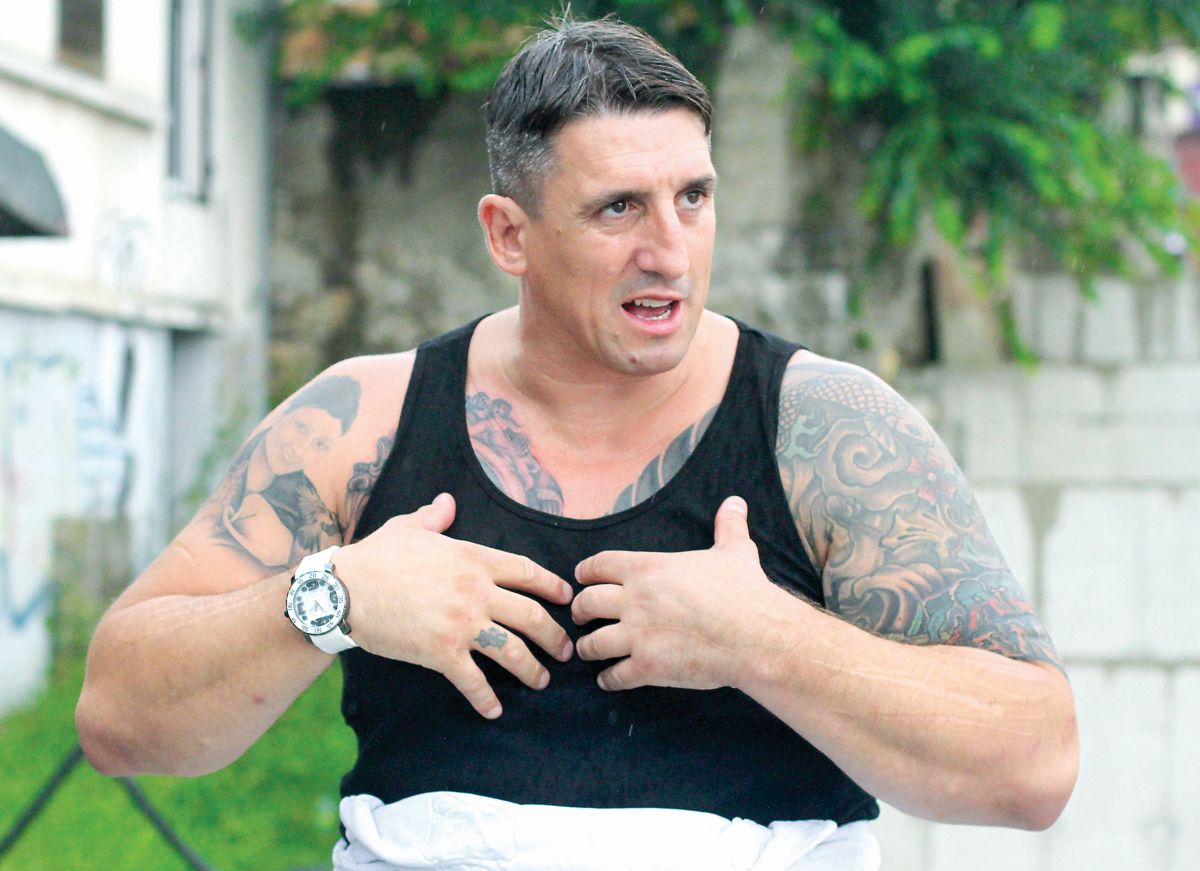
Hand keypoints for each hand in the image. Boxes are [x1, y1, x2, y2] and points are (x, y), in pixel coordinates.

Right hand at [334, 493, 573, 717]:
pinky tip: (494, 710)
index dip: (552, 587)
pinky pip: (474, 680)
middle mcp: (476, 592)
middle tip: (566, 651)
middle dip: (555, 637)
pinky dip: (486, 699)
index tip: (566, 598)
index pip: (528, 572)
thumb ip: (435, 517)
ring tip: (542, 680)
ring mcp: (461, 624)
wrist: (343, 590)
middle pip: (531, 616)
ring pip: (512, 651)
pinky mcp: (441, 653)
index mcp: (474, 559)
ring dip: (533, 670)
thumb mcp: (409, 527)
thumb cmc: (376, 556)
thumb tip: (446, 501)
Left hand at [572, 496, 794, 691]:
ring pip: (593, 643)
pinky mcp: (648, 668)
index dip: (586, 571)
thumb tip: (736, 502)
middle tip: (580, 615)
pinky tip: (608, 679)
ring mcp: (638, 636)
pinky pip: (615, 676)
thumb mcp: (735, 551)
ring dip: (587, 647)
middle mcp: (635, 600)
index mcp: (647, 569)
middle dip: (579, 610)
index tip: (581, 577)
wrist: (755, 635)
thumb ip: (728, 526)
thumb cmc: (744, 591)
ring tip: (588, 649)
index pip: (599, 565)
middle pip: (586, 603)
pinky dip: (608, 679)